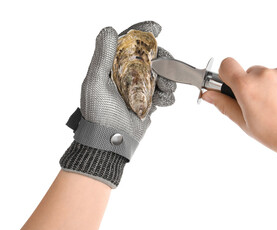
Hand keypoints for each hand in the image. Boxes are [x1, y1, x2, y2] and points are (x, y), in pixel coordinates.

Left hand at [80, 21, 175, 152]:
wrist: (110, 142)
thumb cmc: (99, 114)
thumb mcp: (96, 83)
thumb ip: (102, 56)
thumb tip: (109, 30)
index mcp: (112, 66)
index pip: (127, 43)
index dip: (142, 32)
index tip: (156, 28)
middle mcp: (126, 74)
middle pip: (150, 57)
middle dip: (163, 61)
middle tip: (167, 68)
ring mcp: (138, 88)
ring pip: (160, 75)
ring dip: (168, 79)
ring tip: (167, 90)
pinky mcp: (148, 102)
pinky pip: (163, 93)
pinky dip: (167, 96)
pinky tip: (163, 102)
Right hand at [202, 57, 276, 159]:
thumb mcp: (246, 125)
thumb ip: (225, 105)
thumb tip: (208, 94)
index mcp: (247, 87)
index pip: (226, 65)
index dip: (226, 74)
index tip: (231, 84)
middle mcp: (265, 75)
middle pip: (250, 72)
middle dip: (252, 86)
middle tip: (262, 107)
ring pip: (271, 75)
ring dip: (272, 86)